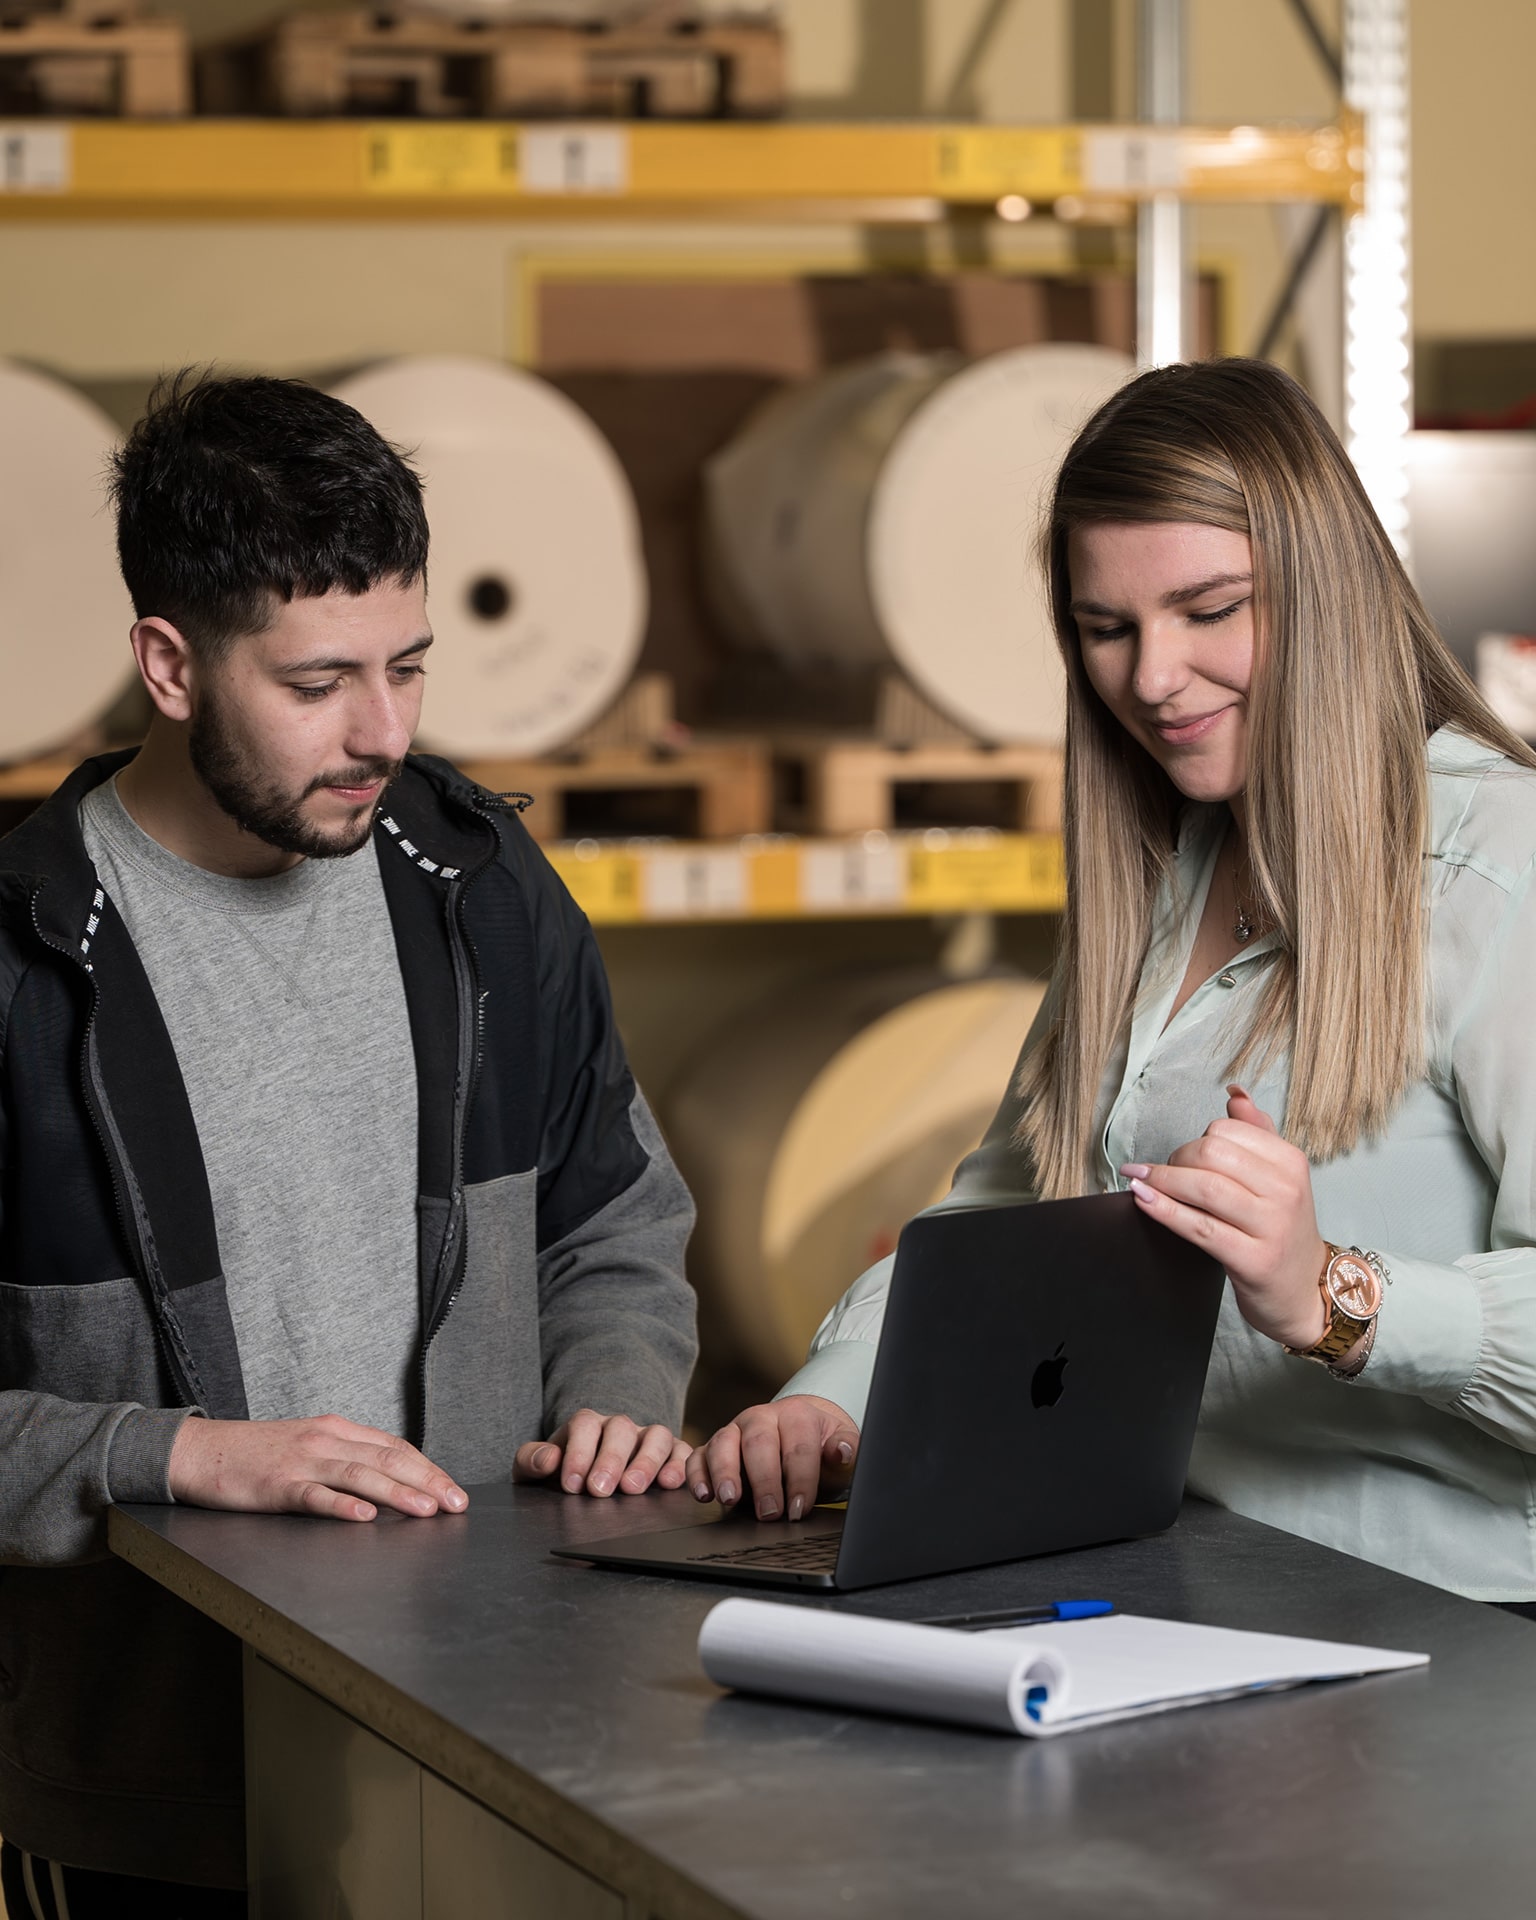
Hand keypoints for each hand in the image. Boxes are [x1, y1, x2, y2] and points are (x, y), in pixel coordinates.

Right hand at [168, 1413, 468, 1522]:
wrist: (201, 1450)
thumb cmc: (256, 1454)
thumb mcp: (308, 1444)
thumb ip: (345, 1457)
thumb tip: (389, 1480)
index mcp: (337, 1430)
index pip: (395, 1447)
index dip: (428, 1468)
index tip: (454, 1489)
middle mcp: (326, 1440)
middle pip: (387, 1459)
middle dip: (427, 1481)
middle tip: (456, 1504)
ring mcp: (302, 1462)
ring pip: (359, 1476)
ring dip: (398, 1494)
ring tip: (426, 1510)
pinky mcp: (277, 1486)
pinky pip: (315, 1496)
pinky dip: (342, 1506)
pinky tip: (364, 1518)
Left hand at [513, 1410, 689, 1497]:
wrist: (584, 1487)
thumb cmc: (561, 1476)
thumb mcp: (535, 1470)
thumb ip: (531, 1461)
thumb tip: (548, 1459)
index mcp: (586, 1425)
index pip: (585, 1425)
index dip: (579, 1452)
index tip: (571, 1485)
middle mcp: (619, 1427)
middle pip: (621, 1429)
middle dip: (611, 1460)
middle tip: (600, 1490)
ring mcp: (647, 1440)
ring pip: (656, 1435)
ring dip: (647, 1461)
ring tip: (633, 1488)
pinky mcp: (671, 1456)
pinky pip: (682, 1452)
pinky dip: (679, 1465)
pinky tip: (671, 1484)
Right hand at [686, 1395, 859, 1521]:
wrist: (801, 1432)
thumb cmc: (820, 1446)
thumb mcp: (840, 1446)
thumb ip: (846, 1449)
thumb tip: (842, 1452)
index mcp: (796, 1415)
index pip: (798, 1447)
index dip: (800, 1479)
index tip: (800, 1508)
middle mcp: (761, 1418)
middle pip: (759, 1444)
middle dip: (764, 1481)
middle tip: (770, 1512)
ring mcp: (734, 1430)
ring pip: (723, 1444)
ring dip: (724, 1472)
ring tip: (730, 1498)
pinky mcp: (714, 1447)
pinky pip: (698, 1456)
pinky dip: (697, 1474)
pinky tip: (703, 1494)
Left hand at [1122, 1084, 1329, 1350]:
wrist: (1305, 1291)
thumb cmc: (1281, 1229)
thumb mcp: (1279, 1177)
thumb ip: (1257, 1132)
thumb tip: (1234, 1093)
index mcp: (1290, 1162)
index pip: (1226, 1131)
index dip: (1195, 1141)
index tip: (1183, 1158)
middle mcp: (1285, 1190)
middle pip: (1211, 1153)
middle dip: (1176, 1160)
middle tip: (1162, 1174)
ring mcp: (1271, 1226)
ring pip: (1203, 1188)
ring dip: (1161, 1181)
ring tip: (1139, 1181)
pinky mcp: (1253, 1259)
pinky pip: (1199, 1227)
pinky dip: (1164, 1210)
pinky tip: (1143, 1200)